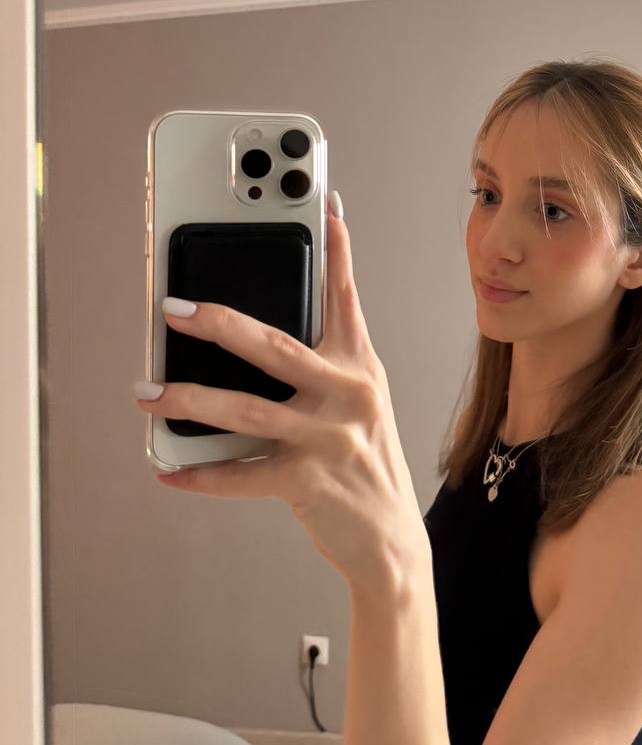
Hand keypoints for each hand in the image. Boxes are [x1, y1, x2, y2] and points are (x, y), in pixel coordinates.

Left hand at [135, 201, 429, 599]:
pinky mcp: (307, 482)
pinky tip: (168, 470)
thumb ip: (321, 367)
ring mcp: (328, 438)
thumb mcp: (358, 402)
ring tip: (148, 391)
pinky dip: (199, 474)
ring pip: (245, 409)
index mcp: (359, 365)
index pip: (346, 296)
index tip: (327, 207)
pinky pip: (239, 476)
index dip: (337, 250)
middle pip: (275, 346)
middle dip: (219, 323)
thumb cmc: (365, 459)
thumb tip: (254, 338)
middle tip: (173, 308)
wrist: (391, 537)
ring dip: (187, 398)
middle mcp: (348, 393)